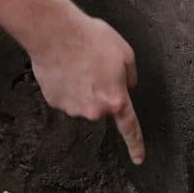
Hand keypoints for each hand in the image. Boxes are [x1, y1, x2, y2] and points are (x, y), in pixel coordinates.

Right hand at [31, 9, 144, 164]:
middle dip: (100, 92)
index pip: (130, 128)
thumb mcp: (125, 53)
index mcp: (116, 100)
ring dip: (82, 88)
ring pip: (82, 103)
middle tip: (94, 67)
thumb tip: (127, 85)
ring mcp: (72, 109)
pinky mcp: (54, 102)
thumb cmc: (91, 39)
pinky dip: (65, 86)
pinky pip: (65, 97)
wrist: (54, 33)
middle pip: (101, 107)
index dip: (136, 145)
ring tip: (77, 64)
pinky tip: (63, 68)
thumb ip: (130, 75)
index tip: (139, 159)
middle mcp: (94, 111)